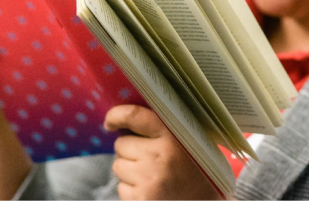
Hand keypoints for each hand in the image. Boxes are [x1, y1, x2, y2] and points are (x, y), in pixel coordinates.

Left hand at [104, 105, 220, 199]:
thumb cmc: (197, 171)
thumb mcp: (189, 142)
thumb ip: (163, 129)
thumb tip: (127, 122)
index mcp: (172, 137)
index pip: (134, 116)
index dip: (116, 116)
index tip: (111, 122)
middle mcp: (158, 156)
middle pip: (121, 144)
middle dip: (129, 150)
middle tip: (148, 158)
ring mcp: (148, 180)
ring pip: (118, 165)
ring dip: (128, 169)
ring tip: (152, 175)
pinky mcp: (141, 199)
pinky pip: (121, 187)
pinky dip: (131, 189)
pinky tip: (150, 189)